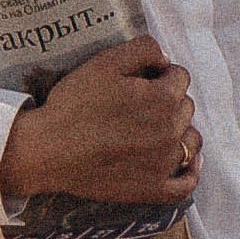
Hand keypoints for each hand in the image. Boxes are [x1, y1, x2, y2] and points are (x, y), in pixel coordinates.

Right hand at [0, 38, 200, 208]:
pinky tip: (186, 164)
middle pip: (185, 107)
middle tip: (137, 105)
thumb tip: (165, 60)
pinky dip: (191, 172)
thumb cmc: (74, 104)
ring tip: (157, 130)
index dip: (160, 75)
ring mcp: (164, 163)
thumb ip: (143, 49)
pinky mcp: (153, 189)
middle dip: (168, 100)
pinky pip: (186, 184)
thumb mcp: (105, 62)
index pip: (180, 77)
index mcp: (163, 98)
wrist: (48, 150)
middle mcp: (171, 131)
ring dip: (181, 131)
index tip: (141, 81)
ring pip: (191, 141)